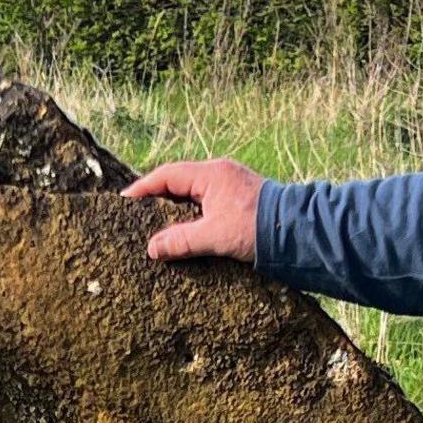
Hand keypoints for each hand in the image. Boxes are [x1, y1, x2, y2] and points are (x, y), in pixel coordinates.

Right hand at [125, 158, 264, 261]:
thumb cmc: (258, 228)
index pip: (167, 175)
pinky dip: (191, 212)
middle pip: (178, 181)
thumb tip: (152, 248)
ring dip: (174, 207)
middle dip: (156, 197)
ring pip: (192, 192)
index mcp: (211, 174)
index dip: (143, 188)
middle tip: (135, 213)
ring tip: (155, 223)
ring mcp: (230, 184)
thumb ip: (181, 240)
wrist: (298, 232)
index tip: (124, 201)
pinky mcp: (238, 198)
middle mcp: (220, 173)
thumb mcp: (215, 236)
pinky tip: (184, 228)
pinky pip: (206, 201)